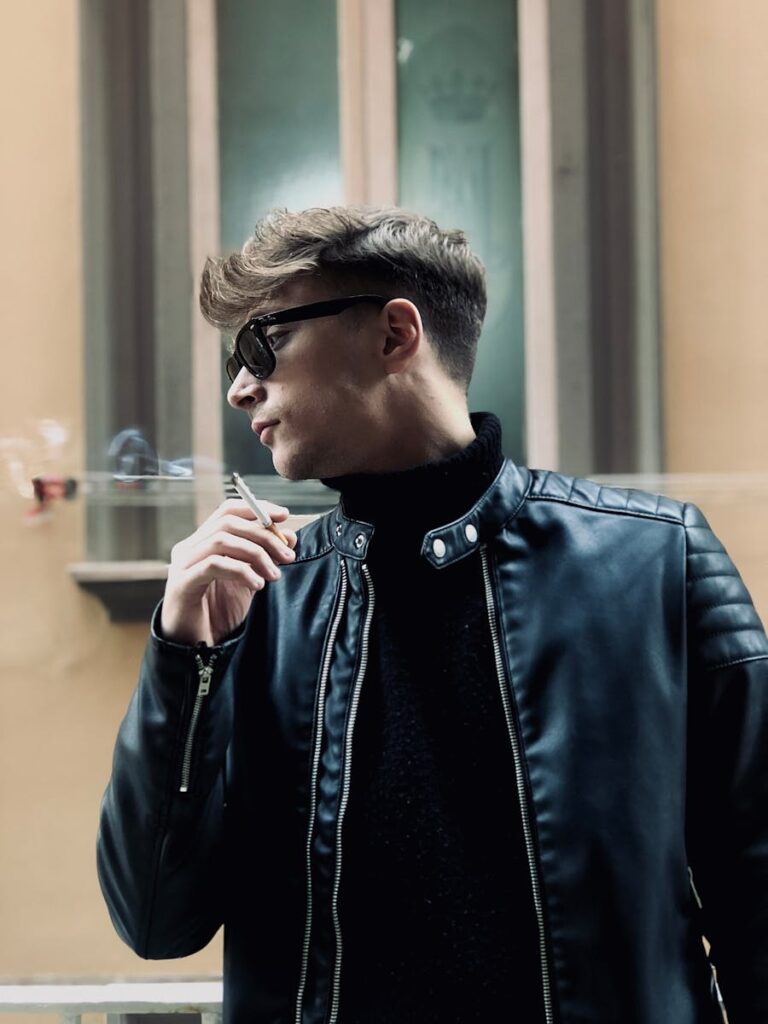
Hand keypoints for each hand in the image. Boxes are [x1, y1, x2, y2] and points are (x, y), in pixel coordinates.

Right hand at [160, 498, 296, 645]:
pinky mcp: (181, 584)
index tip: (283, 516)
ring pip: (221, 540)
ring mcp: (182, 564)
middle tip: (287, 556)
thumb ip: (265, 558)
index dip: (256, 508)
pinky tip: (257, 585)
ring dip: (255, 554)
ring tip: (274, 574)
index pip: (228, 510)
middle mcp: (189, 548)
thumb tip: (289, 536)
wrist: (196, 648)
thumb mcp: (249, 580)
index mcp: (203, 542)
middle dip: (263, 536)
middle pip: (227, 523)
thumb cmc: (219, 613)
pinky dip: (241, 570)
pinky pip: (213, 565)